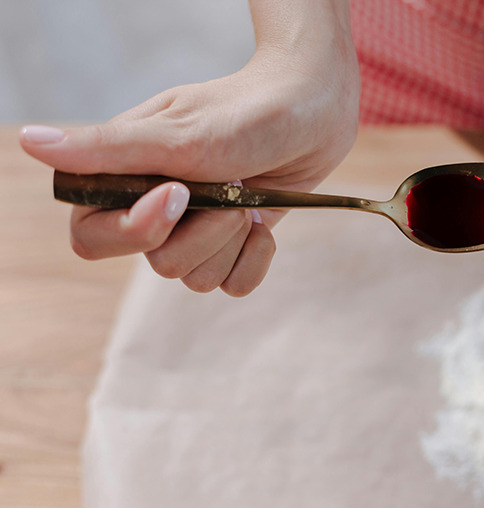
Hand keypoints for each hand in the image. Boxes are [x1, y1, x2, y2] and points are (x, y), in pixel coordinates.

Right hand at [20, 1, 358, 295]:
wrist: (314, 110)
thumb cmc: (248, 111)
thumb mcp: (179, 132)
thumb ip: (108, 149)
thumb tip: (32, 142)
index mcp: (130, 178)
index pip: (93, 237)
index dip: (132, 232)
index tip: (179, 195)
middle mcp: (160, 209)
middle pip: (157, 265)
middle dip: (203, 233)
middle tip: (230, 188)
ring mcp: (201, 228)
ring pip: (197, 278)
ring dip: (231, 241)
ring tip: (248, 199)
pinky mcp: (236, 242)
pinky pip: (233, 285)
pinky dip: (255, 260)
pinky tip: (265, 227)